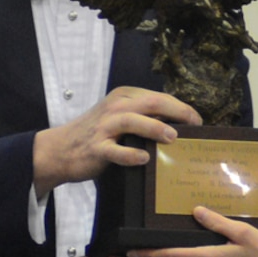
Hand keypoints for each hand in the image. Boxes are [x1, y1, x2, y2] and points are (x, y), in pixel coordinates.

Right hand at [33, 87, 201, 191]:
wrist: (60, 149)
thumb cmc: (96, 134)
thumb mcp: (119, 117)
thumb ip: (143, 117)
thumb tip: (178, 127)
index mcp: (123, 97)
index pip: (157, 97)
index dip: (180, 107)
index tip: (197, 120)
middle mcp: (115, 108)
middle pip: (150, 103)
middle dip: (176, 112)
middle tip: (195, 124)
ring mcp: (104, 128)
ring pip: (132, 121)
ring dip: (154, 128)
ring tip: (173, 137)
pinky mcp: (96, 148)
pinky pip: (115, 151)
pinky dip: (130, 155)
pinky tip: (144, 159)